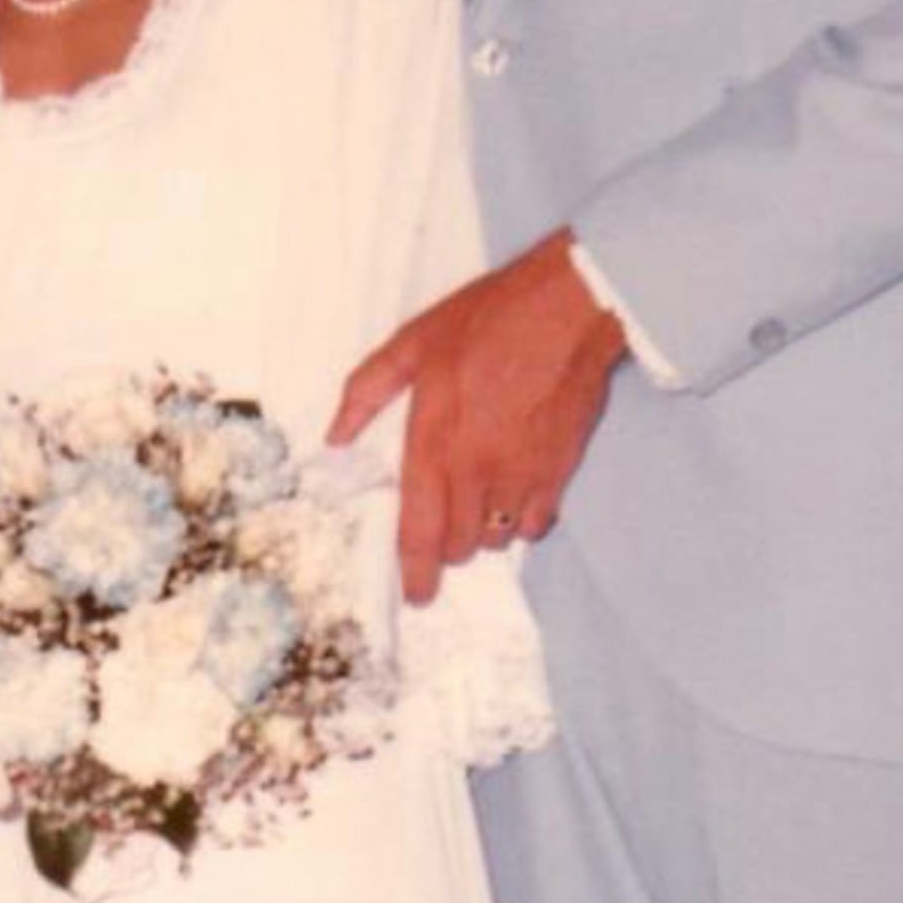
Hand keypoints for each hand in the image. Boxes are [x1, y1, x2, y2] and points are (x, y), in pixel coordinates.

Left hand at [329, 231, 625, 603]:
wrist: (568, 308)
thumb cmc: (489, 319)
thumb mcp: (413, 342)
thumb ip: (367, 392)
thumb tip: (334, 437)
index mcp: (435, 441)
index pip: (420, 529)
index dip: (416, 572)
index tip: (416, 594)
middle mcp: (477, 469)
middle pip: (460, 546)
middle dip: (448, 545)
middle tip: (446, 523)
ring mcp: (522, 475)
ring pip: (498, 540)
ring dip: (484, 531)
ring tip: (481, 497)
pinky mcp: (559, 472)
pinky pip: (537, 524)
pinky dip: (522, 520)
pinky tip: (516, 492)